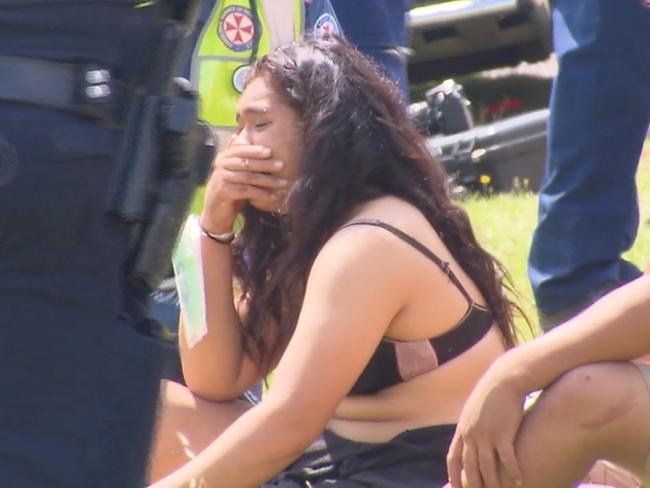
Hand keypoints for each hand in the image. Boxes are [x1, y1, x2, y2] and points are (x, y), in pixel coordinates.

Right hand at [201, 143, 286, 230]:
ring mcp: (221, 178)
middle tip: (282, 165)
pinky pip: (246, 191)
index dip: (255, 150)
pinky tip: (273, 197)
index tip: (271, 151)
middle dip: (266, 164)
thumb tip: (241, 136)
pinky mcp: (224, 192)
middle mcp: (221, 165)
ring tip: (283, 183)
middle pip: (247, 163)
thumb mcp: (234, 172)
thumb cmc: (229, 190)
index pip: (241, 150)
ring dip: (268, 180)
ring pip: (249, 177)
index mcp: (224, 157)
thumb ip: (239, 157)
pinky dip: (261, 194)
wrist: (215, 212)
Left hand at [447, 364, 525, 487]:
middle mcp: (471, 435)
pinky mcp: (503, 433)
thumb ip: (469, 428)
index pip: (453, 459)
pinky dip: (512, 472)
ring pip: (487, 467)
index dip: (453, 476)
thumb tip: (466, 440)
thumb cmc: (490, 396)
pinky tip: (518, 482)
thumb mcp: (473, 411)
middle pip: (469, 468)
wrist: (504, 380)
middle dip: (472, 486)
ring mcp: (486, 435)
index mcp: (462, 430)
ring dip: (492, 484)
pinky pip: (507, 458)